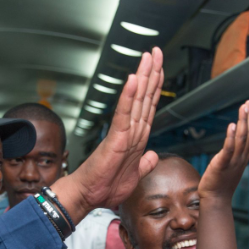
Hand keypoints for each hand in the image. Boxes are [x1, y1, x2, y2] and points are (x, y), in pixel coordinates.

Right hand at [51, 47, 163, 221]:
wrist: (88, 196)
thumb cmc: (105, 187)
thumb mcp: (134, 175)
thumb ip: (145, 163)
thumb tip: (153, 155)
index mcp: (136, 138)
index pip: (148, 107)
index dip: (155, 87)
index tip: (160, 68)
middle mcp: (130, 131)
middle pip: (144, 97)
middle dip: (151, 73)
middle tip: (155, 51)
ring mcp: (123, 133)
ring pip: (136, 100)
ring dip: (143, 78)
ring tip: (147, 57)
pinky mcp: (115, 139)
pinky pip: (124, 115)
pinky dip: (129, 97)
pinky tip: (132, 80)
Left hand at [198, 101, 248, 200]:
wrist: (215, 199)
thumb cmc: (221, 182)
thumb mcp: (230, 164)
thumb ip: (233, 152)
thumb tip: (232, 139)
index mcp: (243, 157)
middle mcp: (241, 158)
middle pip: (248, 134)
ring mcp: (233, 162)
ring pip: (241, 139)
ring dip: (242, 123)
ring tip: (243, 109)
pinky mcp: (222, 165)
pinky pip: (228, 150)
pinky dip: (230, 137)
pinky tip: (231, 126)